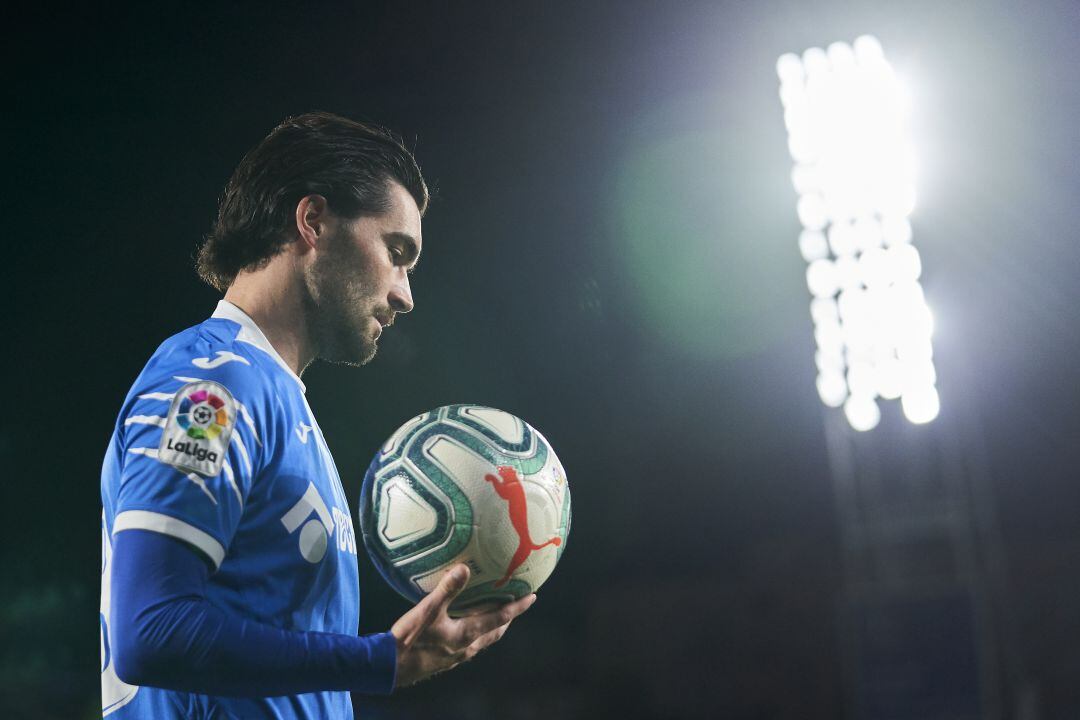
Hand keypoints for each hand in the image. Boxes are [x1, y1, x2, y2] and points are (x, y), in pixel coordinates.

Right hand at [390, 564, 535, 687]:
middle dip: (508, 617)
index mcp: (467, 634)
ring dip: (492, 626)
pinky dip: (475, 631)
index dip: (518, 607)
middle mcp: (466, 647)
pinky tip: (462, 624)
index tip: (532, 597)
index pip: (501, 618)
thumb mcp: (428, 610)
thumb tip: (465, 568)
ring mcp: (455, 656)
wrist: (389, 667)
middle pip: (495, 631)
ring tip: (493, 612)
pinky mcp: (443, 659)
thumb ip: (447, 589)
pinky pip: (468, 644)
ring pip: (482, 639)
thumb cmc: (409, 640)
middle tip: (516, 604)